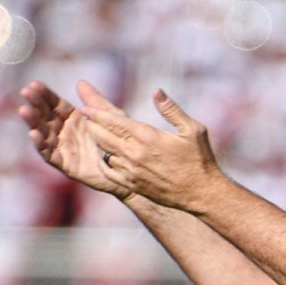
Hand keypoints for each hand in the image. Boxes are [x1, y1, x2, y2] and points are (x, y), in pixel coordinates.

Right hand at [18, 80, 129, 199]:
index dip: (44, 95)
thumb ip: (95, 102)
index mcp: (73, 119)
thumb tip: (81, 83)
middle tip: (25, 92)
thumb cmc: (119, 141)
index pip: (55, 104)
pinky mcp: (66, 165)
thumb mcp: (109, 117)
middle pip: (46, 117)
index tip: (34, 85)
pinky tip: (34, 134)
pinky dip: (40, 145)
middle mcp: (65, 133)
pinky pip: (50, 155)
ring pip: (43, 134)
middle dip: (35, 105)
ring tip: (24, 110)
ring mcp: (64, 149)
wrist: (129, 167)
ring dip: (33, 122)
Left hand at [78, 82, 222, 212]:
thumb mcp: (192, 129)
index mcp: (146, 137)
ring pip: (104, 153)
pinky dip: (104, 162)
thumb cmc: (199, 159)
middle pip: (102, 136)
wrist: (201, 193)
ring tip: (93, 133)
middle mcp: (134, 154)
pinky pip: (109, 172)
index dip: (96, 113)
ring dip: (97, 143)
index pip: (113, 121)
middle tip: (84, 116)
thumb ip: (171, 109)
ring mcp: (132, 171)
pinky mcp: (133, 185)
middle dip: (91, 124)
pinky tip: (105, 156)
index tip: (85, 107)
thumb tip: (156, 91)